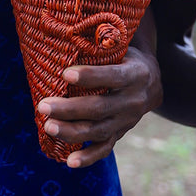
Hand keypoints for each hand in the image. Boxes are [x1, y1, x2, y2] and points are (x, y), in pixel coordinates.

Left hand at [36, 44, 161, 168]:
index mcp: (136, 74)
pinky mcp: (120, 133)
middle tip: (43, 106)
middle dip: (70, 109)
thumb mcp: (121, 46)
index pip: (112, 76)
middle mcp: (134, 100)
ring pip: (99, 130)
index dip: (90, 76)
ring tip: (48, 126)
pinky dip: (88, 157)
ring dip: (72, 131)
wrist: (151, 81)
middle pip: (100, 108)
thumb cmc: (125, 57)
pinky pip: (105, 149)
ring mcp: (127, 120)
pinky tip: (69, 161)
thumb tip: (68, 34)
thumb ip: (102, 46)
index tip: (65, 74)